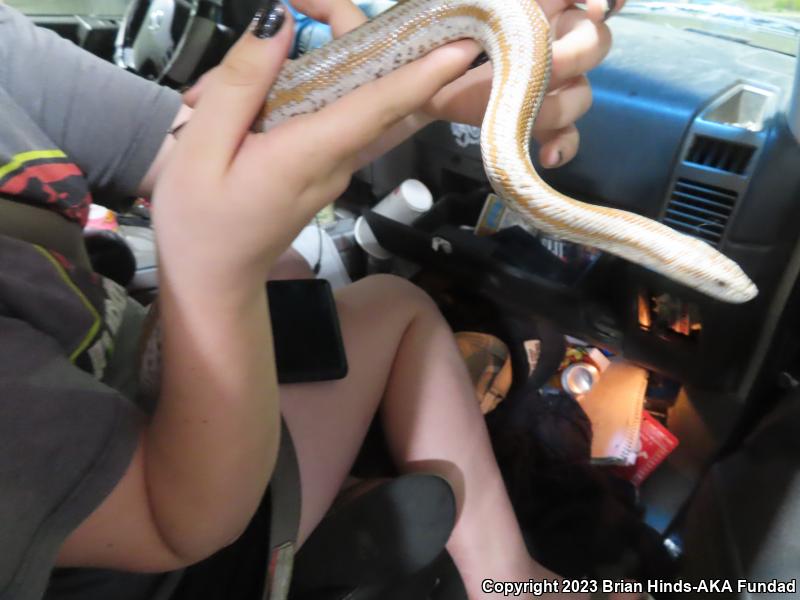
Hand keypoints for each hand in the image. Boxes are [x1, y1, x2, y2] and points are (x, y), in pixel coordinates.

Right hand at [155, 3, 478, 286]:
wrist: (213, 284)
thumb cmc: (199, 224)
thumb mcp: (201, 149)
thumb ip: (241, 84)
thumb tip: (281, 25)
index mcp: (311, 152)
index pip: (380, 105)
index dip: (422, 73)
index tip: (461, 46)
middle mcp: (338, 159)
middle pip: (373, 90)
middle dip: (361, 36)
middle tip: (310, 1)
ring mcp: (335, 167)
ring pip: (350, 101)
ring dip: (320, 64)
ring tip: (268, 46)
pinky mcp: (324, 170)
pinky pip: (332, 119)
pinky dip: (304, 91)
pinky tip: (259, 86)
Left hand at [284, 0, 622, 168]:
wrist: (366, 133)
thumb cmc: (374, 80)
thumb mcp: (360, 42)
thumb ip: (341, 13)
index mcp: (491, 14)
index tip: (593, 2)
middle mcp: (521, 45)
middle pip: (586, 39)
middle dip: (575, 49)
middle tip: (552, 62)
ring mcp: (529, 89)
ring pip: (579, 90)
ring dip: (562, 102)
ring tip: (532, 117)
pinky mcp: (525, 126)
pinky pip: (565, 132)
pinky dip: (563, 142)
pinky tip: (547, 154)